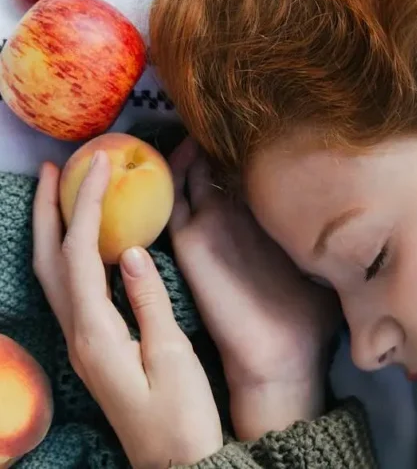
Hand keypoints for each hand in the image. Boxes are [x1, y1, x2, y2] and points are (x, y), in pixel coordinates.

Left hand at [32, 153, 222, 467]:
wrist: (176, 464)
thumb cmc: (181, 416)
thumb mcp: (172, 356)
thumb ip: (148, 301)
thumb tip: (128, 250)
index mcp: (95, 333)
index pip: (80, 253)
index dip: (87, 204)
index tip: (100, 164)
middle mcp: (78, 336)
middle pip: (48, 262)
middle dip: (47, 211)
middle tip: (55, 168)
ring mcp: (83, 344)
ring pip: (55, 276)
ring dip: (54, 231)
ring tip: (64, 195)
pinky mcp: (96, 349)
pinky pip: (73, 290)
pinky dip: (73, 256)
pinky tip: (92, 244)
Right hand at [168, 139, 339, 440]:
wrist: (281, 355)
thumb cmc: (307, 313)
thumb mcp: (325, 260)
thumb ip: (329, 229)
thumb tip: (368, 197)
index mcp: (260, 222)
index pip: (245, 172)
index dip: (248, 144)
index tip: (260, 114)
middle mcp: (231, 220)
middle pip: (214, 166)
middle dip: (218, 136)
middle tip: (224, 102)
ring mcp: (208, 227)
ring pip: (190, 174)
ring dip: (194, 145)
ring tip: (202, 111)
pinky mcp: (192, 241)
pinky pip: (174, 196)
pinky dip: (174, 168)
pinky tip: (187, 142)